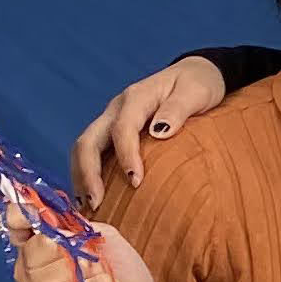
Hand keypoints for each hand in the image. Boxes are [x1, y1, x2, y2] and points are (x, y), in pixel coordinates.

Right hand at [70, 59, 226, 208]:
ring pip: (84, 149)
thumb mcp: (196, 91)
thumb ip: (178, 108)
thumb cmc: (198, 84)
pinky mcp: (112, 133)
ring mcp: (111, 120)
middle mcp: (116, 109)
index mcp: (136, 97)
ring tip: (89, 207)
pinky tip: (93, 198)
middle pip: (89, 140)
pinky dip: (88, 175)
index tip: (136, 182)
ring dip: (82, 178)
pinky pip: (93, 154)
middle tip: (97, 204)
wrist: (196, 74)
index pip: (122, 128)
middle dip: (88, 173)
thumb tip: (160, 131)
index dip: (126, 156)